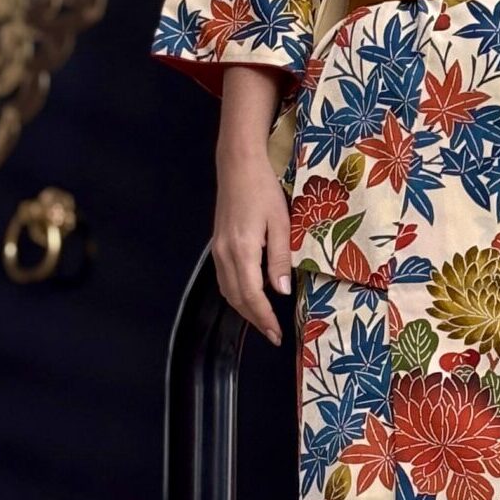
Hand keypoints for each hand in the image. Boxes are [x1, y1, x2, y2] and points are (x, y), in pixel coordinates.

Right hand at [212, 65, 293, 345]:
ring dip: (244, 309)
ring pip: (228, 290)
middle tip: (272, 334)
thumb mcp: (280, 223)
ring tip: (263, 321)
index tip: (276, 334)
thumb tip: (280, 292)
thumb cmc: (264, 190)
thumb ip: (279, 258)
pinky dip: (236, 294)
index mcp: (242, 251)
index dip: (263, 318)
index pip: (251, 295)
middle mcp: (225, 254)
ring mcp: (218, 250)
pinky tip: (250, 296)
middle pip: (236, 298)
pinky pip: (224, 279)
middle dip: (254, 319)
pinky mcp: (218, 244)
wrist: (238, 165)